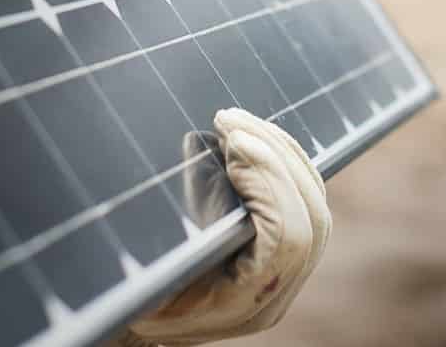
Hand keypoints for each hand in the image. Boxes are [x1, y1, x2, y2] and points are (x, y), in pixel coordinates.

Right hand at [121, 109, 330, 345]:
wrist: (146, 326)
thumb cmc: (133, 302)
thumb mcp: (139, 281)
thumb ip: (168, 246)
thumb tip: (187, 167)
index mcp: (243, 305)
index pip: (286, 238)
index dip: (267, 182)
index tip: (231, 142)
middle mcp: (275, 294)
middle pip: (309, 214)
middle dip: (274, 155)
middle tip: (230, 119)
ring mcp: (288, 275)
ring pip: (312, 202)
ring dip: (279, 151)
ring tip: (236, 121)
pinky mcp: (287, 254)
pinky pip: (304, 200)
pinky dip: (282, 161)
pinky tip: (250, 137)